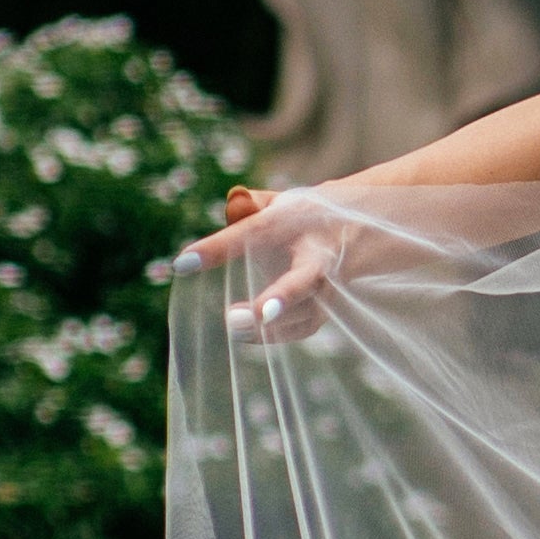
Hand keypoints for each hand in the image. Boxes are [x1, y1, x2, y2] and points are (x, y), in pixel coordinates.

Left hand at [174, 180, 363, 338]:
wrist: (358, 230)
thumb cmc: (301, 219)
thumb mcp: (278, 202)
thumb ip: (249, 204)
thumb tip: (233, 203)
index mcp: (294, 221)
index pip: (252, 232)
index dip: (217, 248)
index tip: (181, 264)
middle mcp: (317, 255)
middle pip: (305, 279)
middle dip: (282, 298)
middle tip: (247, 316)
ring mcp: (329, 285)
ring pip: (306, 312)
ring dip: (271, 326)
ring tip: (233, 327)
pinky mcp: (329, 307)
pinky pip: (303, 327)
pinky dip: (276, 335)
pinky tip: (247, 335)